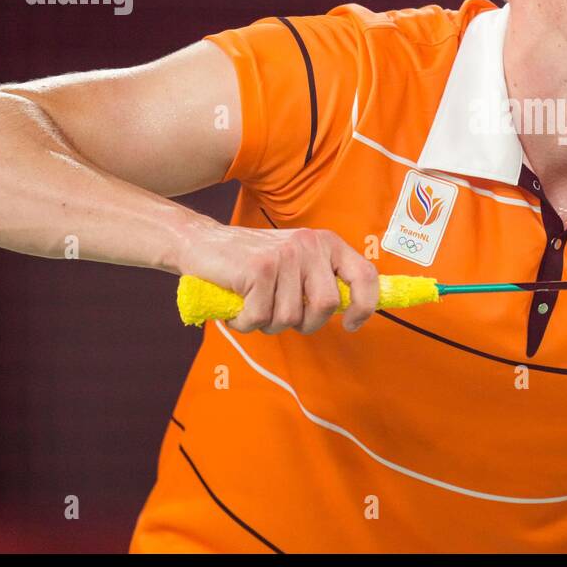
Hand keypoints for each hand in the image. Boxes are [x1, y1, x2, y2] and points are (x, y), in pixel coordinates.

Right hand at [178, 222, 378, 334]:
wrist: (202, 242)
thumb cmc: (251, 262)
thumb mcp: (296, 263)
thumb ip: (321, 280)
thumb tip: (349, 309)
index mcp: (326, 243)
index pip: (364, 275)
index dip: (365, 305)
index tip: (351, 324)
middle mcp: (310, 246)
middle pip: (325, 307)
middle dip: (304, 323)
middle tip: (279, 314)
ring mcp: (285, 256)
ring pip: (290, 318)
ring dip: (267, 322)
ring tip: (252, 302)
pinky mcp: (260, 270)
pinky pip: (260, 318)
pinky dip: (244, 322)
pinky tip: (237, 304)